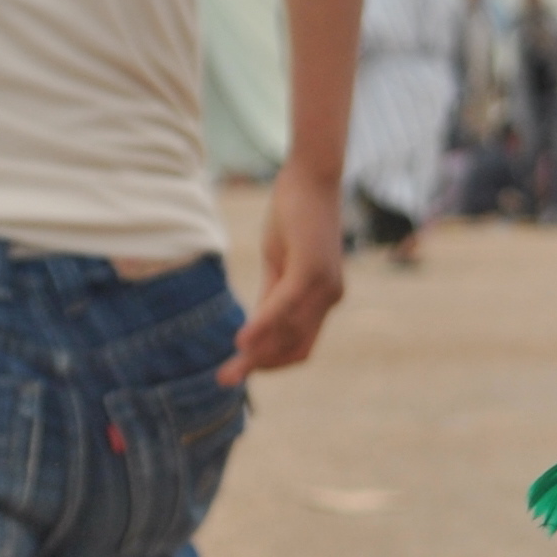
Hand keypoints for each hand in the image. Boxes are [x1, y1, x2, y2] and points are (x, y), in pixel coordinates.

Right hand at [223, 152, 346, 377]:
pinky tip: (241, 341)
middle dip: (261, 367)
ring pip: (289, 334)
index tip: (241, 368)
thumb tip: (256, 328)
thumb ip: (271, 295)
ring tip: (228, 372)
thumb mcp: (279, 262)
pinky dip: (263, 327)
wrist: (312, 176)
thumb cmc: (295, 215)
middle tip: (225, 380)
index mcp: (324, 298)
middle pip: (295, 348)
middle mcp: (331, 297)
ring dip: (258, 355)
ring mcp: (325, 286)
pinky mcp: (312, 270)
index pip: (300, 345)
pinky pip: (285, 308)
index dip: (271, 361)